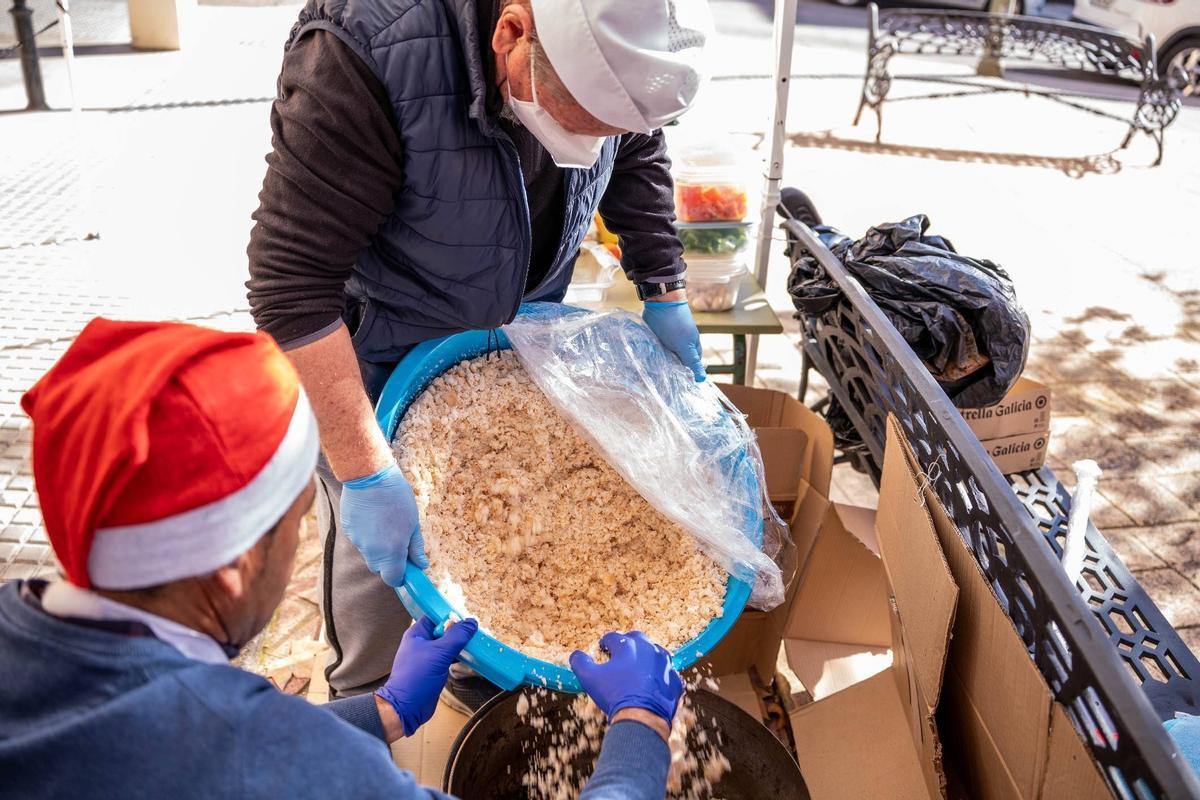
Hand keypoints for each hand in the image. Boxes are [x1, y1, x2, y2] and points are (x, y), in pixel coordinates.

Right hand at [341, 463, 426, 586]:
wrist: (370, 476)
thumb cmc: (397, 498)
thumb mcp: (413, 522)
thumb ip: (416, 547)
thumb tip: (421, 565)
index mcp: (392, 552)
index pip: (393, 579)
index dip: (400, 576)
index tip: (406, 569)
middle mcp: (372, 551)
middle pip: (379, 567)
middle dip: (389, 561)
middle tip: (398, 540)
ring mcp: (358, 542)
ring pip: (368, 553)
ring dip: (377, 546)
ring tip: (384, 522)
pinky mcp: (348, 531)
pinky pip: (359, 540)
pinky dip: (366, 534)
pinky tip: (372, 516)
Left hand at [376, 616, 478, 736]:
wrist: (406, 708)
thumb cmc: (417, 677)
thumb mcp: (439, 653)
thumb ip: (456, 637)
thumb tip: (471, 623)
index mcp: (417, 634)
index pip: (435, 616)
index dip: (450, 615)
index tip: (467, 616)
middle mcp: (421, 644)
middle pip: (442, 630)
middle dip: (457, 630)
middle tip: (474, 630)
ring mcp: (427, 658)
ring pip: (446, 645)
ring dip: (459, 644)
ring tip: (474, 642)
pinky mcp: (433, 670)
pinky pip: (447, 658)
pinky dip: (457, 656)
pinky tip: (468, 657)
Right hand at [569, 631, 682, 727]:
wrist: (643, 717)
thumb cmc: (615, 695)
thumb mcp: (590, 678)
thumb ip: (580, 663)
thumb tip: (576, 655)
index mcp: (627, 646)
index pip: (613, 638)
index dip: (605, 642)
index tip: (602, 647)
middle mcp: (648, 649)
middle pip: (637, 639)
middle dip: (627, 643)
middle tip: (620, 653)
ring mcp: (665, 664)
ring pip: (656, 653)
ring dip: (646, 657)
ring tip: (638, 667)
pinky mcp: (675, 681)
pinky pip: (669, 674)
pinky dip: (661, 677)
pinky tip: (654, 684)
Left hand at [642, 300, 704, 381]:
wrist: (661, 301)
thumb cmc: (675, 324)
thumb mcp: (684, 346)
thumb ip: (692, 362)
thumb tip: (702, 380)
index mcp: (692, 348)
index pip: (689, 368)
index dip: (683, 377)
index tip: (673, 385)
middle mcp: (682, 345)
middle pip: (677, 363)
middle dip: (670, 370)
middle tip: (659, 379)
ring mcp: (670, 340)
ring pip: (666, 357)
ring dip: (660, 362)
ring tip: (651, 370)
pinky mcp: (659, 336)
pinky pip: (657, 349)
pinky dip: (653, 354)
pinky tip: (647, 359)